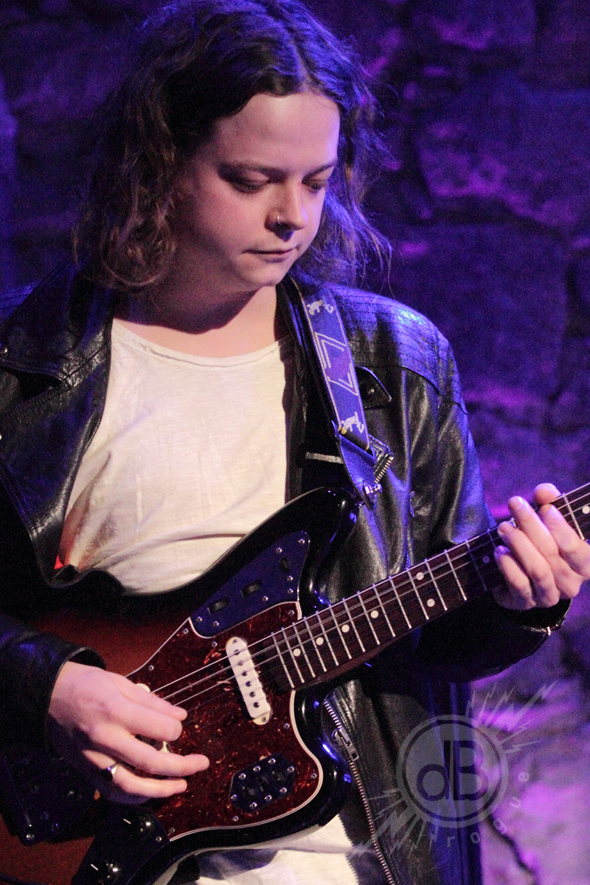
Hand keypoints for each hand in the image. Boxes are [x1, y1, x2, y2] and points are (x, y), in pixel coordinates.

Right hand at [48, 661, 208, 802]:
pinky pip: (112, 792)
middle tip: (201, 763)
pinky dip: (134, 797)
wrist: (46, 694)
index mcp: (115, 710)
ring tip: (182, 785)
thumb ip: (151, 702)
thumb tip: (180, 717)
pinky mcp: (85, 771)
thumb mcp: (120, 682)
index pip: (159, 729)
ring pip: (131, 786)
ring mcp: (93, 758)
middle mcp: (105, 738)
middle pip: (150, 762)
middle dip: (182, 766)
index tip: (179, 727)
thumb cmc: (85, 683)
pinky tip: (151, 793)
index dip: (176, 730)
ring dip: (161, 790)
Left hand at [493, 483, 589, 610]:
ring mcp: (549, 596)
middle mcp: (571, 583)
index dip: (562, 528)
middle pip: (552, 553)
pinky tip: (500, 551)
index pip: (578, 549)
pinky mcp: (526, 602)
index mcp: (584, 564)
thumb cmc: (541, 542)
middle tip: (515, 504)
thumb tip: (544, 491)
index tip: (545, 508)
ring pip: (538, 569)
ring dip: (518, 544)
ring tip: (503, 527)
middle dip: (531, 525)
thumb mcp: (548, 520)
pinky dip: (508, 565)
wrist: (520, 575)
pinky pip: (519, 584)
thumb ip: (550, 502)